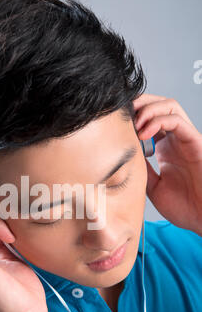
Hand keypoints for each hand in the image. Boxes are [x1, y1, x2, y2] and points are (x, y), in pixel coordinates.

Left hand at [133, 93, 201, 235]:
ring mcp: (186, 140)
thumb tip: (123, 157)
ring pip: (170, 106)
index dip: (134, 116)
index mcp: (166, 149)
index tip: (117, 123)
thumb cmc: (185, 207)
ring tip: (134, 124)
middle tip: (124, 113)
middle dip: (140, 104)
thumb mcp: (152, 186)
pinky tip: (144, 132)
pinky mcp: (194, 143)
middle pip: (160, 106)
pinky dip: (158, 120)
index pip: (151, 120)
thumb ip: (141, 169)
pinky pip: (178, 121)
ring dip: (148, 109)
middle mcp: (176, 141)